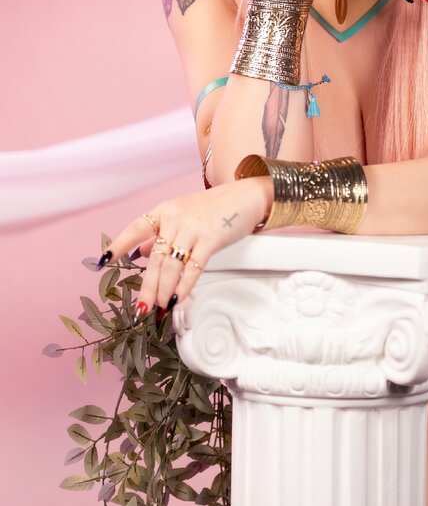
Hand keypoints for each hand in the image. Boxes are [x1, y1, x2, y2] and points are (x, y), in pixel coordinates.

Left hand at [99, 177, 270, 316]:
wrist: (246, 195)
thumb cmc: (216, 208)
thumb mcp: (183, 215)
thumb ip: (161, 234)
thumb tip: (139, 253)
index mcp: (164, 211)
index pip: (135, 229)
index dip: (119, 245)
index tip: (102, 262)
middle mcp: (175, 218)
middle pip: (154, 258)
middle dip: (147, 287)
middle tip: (140, 309)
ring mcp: (192, 227)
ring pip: (171, 266)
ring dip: (164, 291)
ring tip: (159, 309)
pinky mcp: (211, 238)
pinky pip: (193, 267)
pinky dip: (183, 286)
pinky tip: (177, 298)